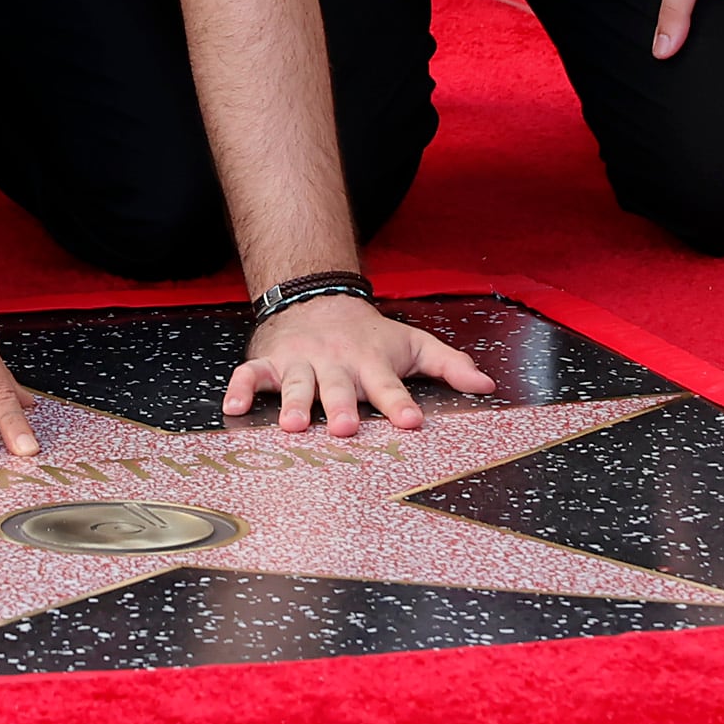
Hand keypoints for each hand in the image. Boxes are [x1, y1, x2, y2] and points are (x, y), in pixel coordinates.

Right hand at [223, 293, 492, 436]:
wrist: (317, 298)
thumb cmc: (369, 335)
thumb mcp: (413, 344)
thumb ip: (450, 365)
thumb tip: (488, 385)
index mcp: (371, 362)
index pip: (388, 385)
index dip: (399, 403)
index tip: (410, 421)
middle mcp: (336, 363)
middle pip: (339, 387)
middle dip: (342, 405)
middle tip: (347, 426)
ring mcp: (301, 362)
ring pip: (298, 384)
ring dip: (297, 404)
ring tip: (295, 426)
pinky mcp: (271, 363)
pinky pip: (252, 375)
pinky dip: (242, 389)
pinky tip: (235, 408)